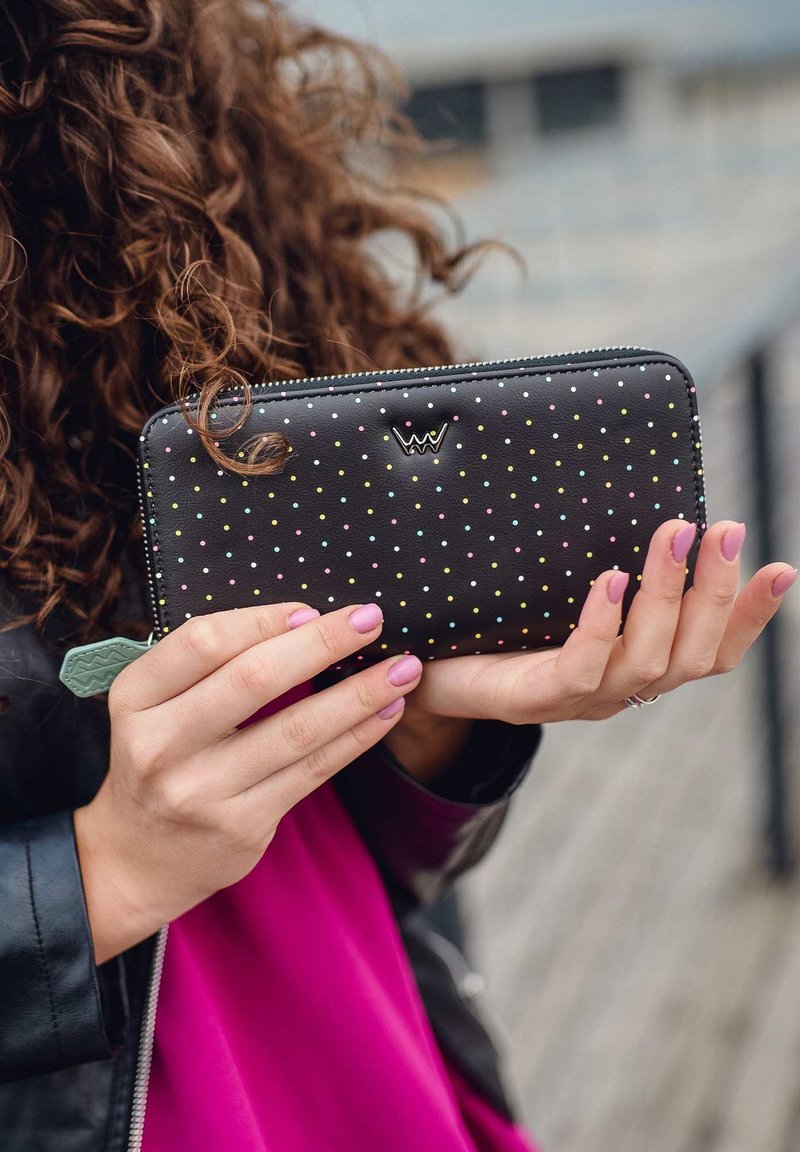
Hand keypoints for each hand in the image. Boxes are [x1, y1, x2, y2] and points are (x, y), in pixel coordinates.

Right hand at [73, 600, 421, 963]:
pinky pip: (313, 771)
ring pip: (296, 730)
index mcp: (136, 698)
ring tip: (403, 668)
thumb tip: (305, 620)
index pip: (203, 642)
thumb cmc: (161, 758)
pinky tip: (386, 712)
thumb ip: (209, 665)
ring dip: (359, 694)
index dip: (263, 619)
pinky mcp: (242, 826)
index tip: (311, 608)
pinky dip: (356, 737)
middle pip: (253, 680)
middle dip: (322, 643)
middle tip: (371, 618)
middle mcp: (161, 745)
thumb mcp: (156, 705)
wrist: (139, 859)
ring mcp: (201, 791)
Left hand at [395, 518, 796, 727]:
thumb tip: (647, 502)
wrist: (431, 671)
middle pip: (690, 657)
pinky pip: (581, 667)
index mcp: (638, 666)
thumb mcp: (564, 592)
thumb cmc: (503, 627)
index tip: (781, 567)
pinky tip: (610, 580)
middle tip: (724, 529)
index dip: (751, 617)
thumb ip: (614, 568)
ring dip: (666, 594)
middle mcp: (620, 690)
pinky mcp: (533, 700)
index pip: (712, 653)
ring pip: (645, 661)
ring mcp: (579, 700)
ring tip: (673, 534)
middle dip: (717, 593)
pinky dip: (602, 624)